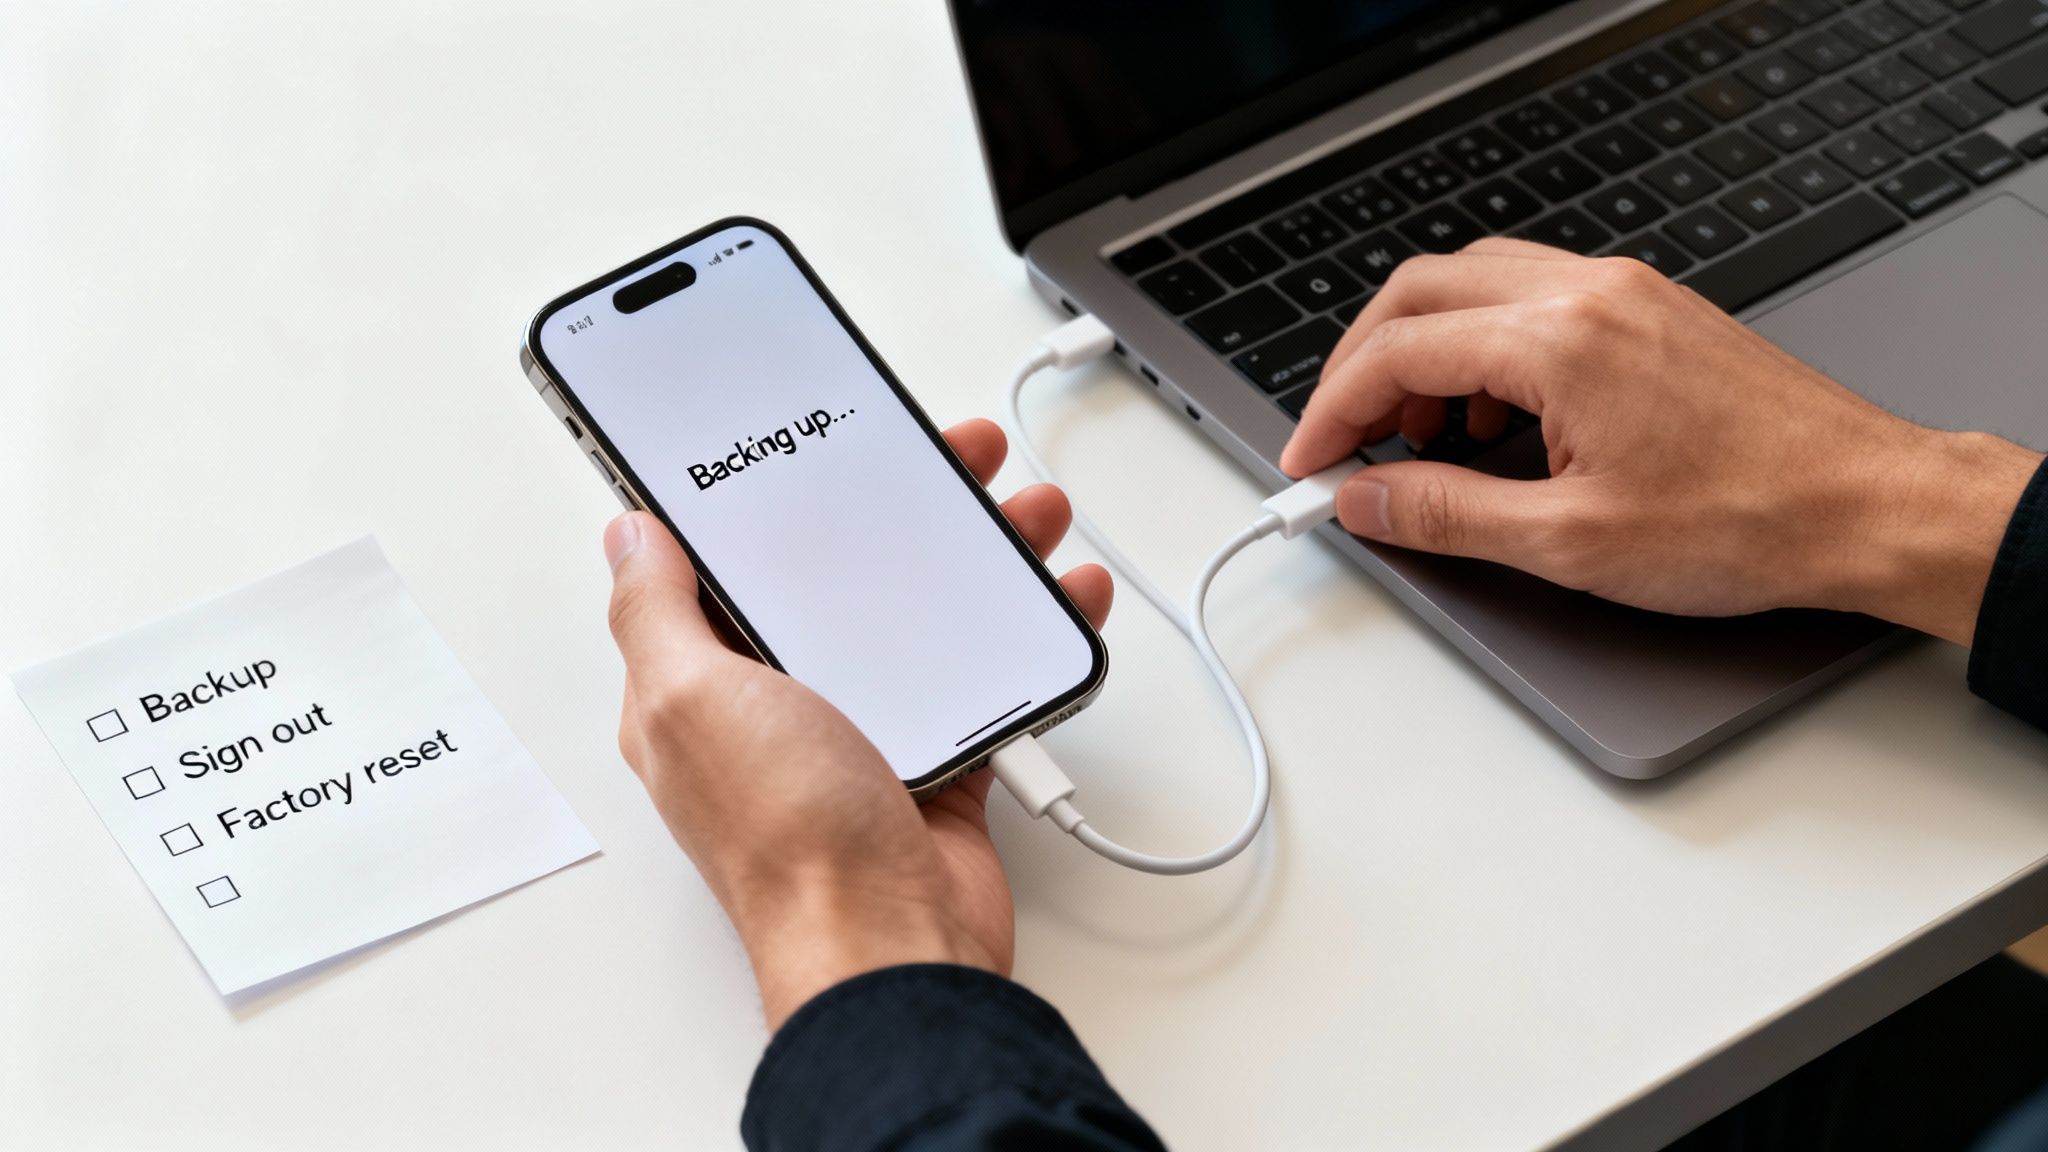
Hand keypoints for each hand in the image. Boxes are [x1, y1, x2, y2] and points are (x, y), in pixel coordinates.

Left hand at [602, 419, 1109, 1030]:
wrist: (890, 945)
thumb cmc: (789, 840)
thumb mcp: (693, 702)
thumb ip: (656, 613)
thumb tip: (627, 539)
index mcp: (705, 683)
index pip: (728, 565)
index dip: (768, 498)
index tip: (809, 441)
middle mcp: (781, 705)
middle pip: (840, 577)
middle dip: (896, 510)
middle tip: (950, 459)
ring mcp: (862, 733)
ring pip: (918, 617)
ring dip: (976, 558)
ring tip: (1024, 514)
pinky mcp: (935, 763)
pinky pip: (981, 680)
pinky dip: (1022, 635)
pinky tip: (1056, 600)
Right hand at [1280, 239, 2041, 645]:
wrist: (1868, 506)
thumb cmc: (1750, 519)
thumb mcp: (1570, 543)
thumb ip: (1447, 513)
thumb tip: (1367, 498)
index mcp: (1561, 339)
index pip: (1398, 350)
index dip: (1333, 412)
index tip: (1309, 466)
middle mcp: (1589, 292)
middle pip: (1423, 292)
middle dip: (1363, 367)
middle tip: (1342, 442)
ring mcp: (1623, 293)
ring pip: (1476, 286)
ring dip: (1424, 354)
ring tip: (1418, 440)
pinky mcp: (1649, 311)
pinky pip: (1532, 299)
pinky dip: (1484, 349)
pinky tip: (1491, 419)